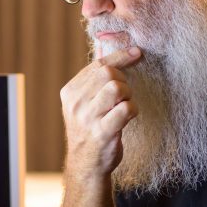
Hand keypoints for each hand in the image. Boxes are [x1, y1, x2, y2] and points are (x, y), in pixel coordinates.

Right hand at [59, 46, 142, 179]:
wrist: (86, 164)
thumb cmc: (90, 129)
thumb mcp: (84, 101)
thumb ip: (93, 74)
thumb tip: (103, 42)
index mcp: (70, 91)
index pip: (97, 64)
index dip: (120, 56)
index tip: (136, 52)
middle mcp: (75, 103)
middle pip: (108, 73)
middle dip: (123, 80)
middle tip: (124, 94)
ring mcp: (87, 118)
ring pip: (116, 88)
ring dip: (128, 95)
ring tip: (124, 105)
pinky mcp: (102, 132)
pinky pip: (126, 109)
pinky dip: (133, 110)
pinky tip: (128, 117)